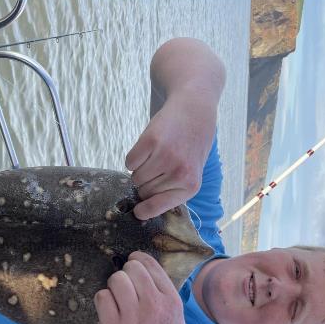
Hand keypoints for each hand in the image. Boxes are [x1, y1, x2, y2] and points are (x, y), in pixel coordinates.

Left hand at [94, 251, 188, 323]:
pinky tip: (110, 314)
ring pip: (115, 280)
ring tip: (118, 303)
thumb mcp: (176, 319)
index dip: (137, 262)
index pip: (150, 264)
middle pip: (130, 269)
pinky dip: (103, 302)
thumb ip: (161, 295)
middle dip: (124, 275)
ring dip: (113, 287)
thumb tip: (139, 269)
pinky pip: (101, 298)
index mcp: (172, 302)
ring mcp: (133, 318)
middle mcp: (154, 306)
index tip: (132, 267)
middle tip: (125, 290)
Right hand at [125, 96, 215, 220]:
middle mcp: (178, 174)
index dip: (144, 210)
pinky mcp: (151, 141)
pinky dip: (134, 157)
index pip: (157, 207)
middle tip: (158, 168)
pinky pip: (129, 162)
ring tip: (155, 156)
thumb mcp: (191, 173)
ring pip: (135, 177)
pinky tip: (149, 148)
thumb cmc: (191, 146)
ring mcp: (164, 157)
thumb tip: (143, 209)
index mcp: (190, 186)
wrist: (194, 111)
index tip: (138, 212)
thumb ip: (172, 190)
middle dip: (146, 183)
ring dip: (140, 170)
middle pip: (144, 192)